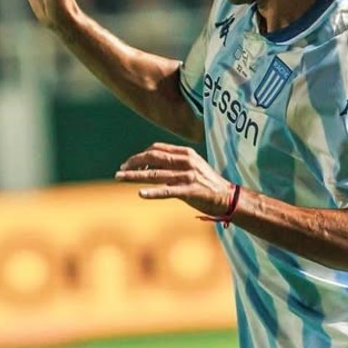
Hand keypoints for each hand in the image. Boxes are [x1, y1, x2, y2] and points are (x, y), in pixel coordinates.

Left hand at [115, 143, 232, 216]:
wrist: (228, 197)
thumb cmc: (207, 184)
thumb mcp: (192, 167)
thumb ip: (174, 164)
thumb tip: (151, 167)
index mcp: (186, 153)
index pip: (157, 149)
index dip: (140, 155)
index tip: (129, 164)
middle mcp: (186, 162)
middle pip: (153, 158)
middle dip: (133, 163)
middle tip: (120, 171)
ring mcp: (188, 176)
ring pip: (156, 174)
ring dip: (135, 176)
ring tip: (120, 178)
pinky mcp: (191, 191)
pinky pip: (168, 191)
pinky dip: (154, 192)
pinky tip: (140, 193)